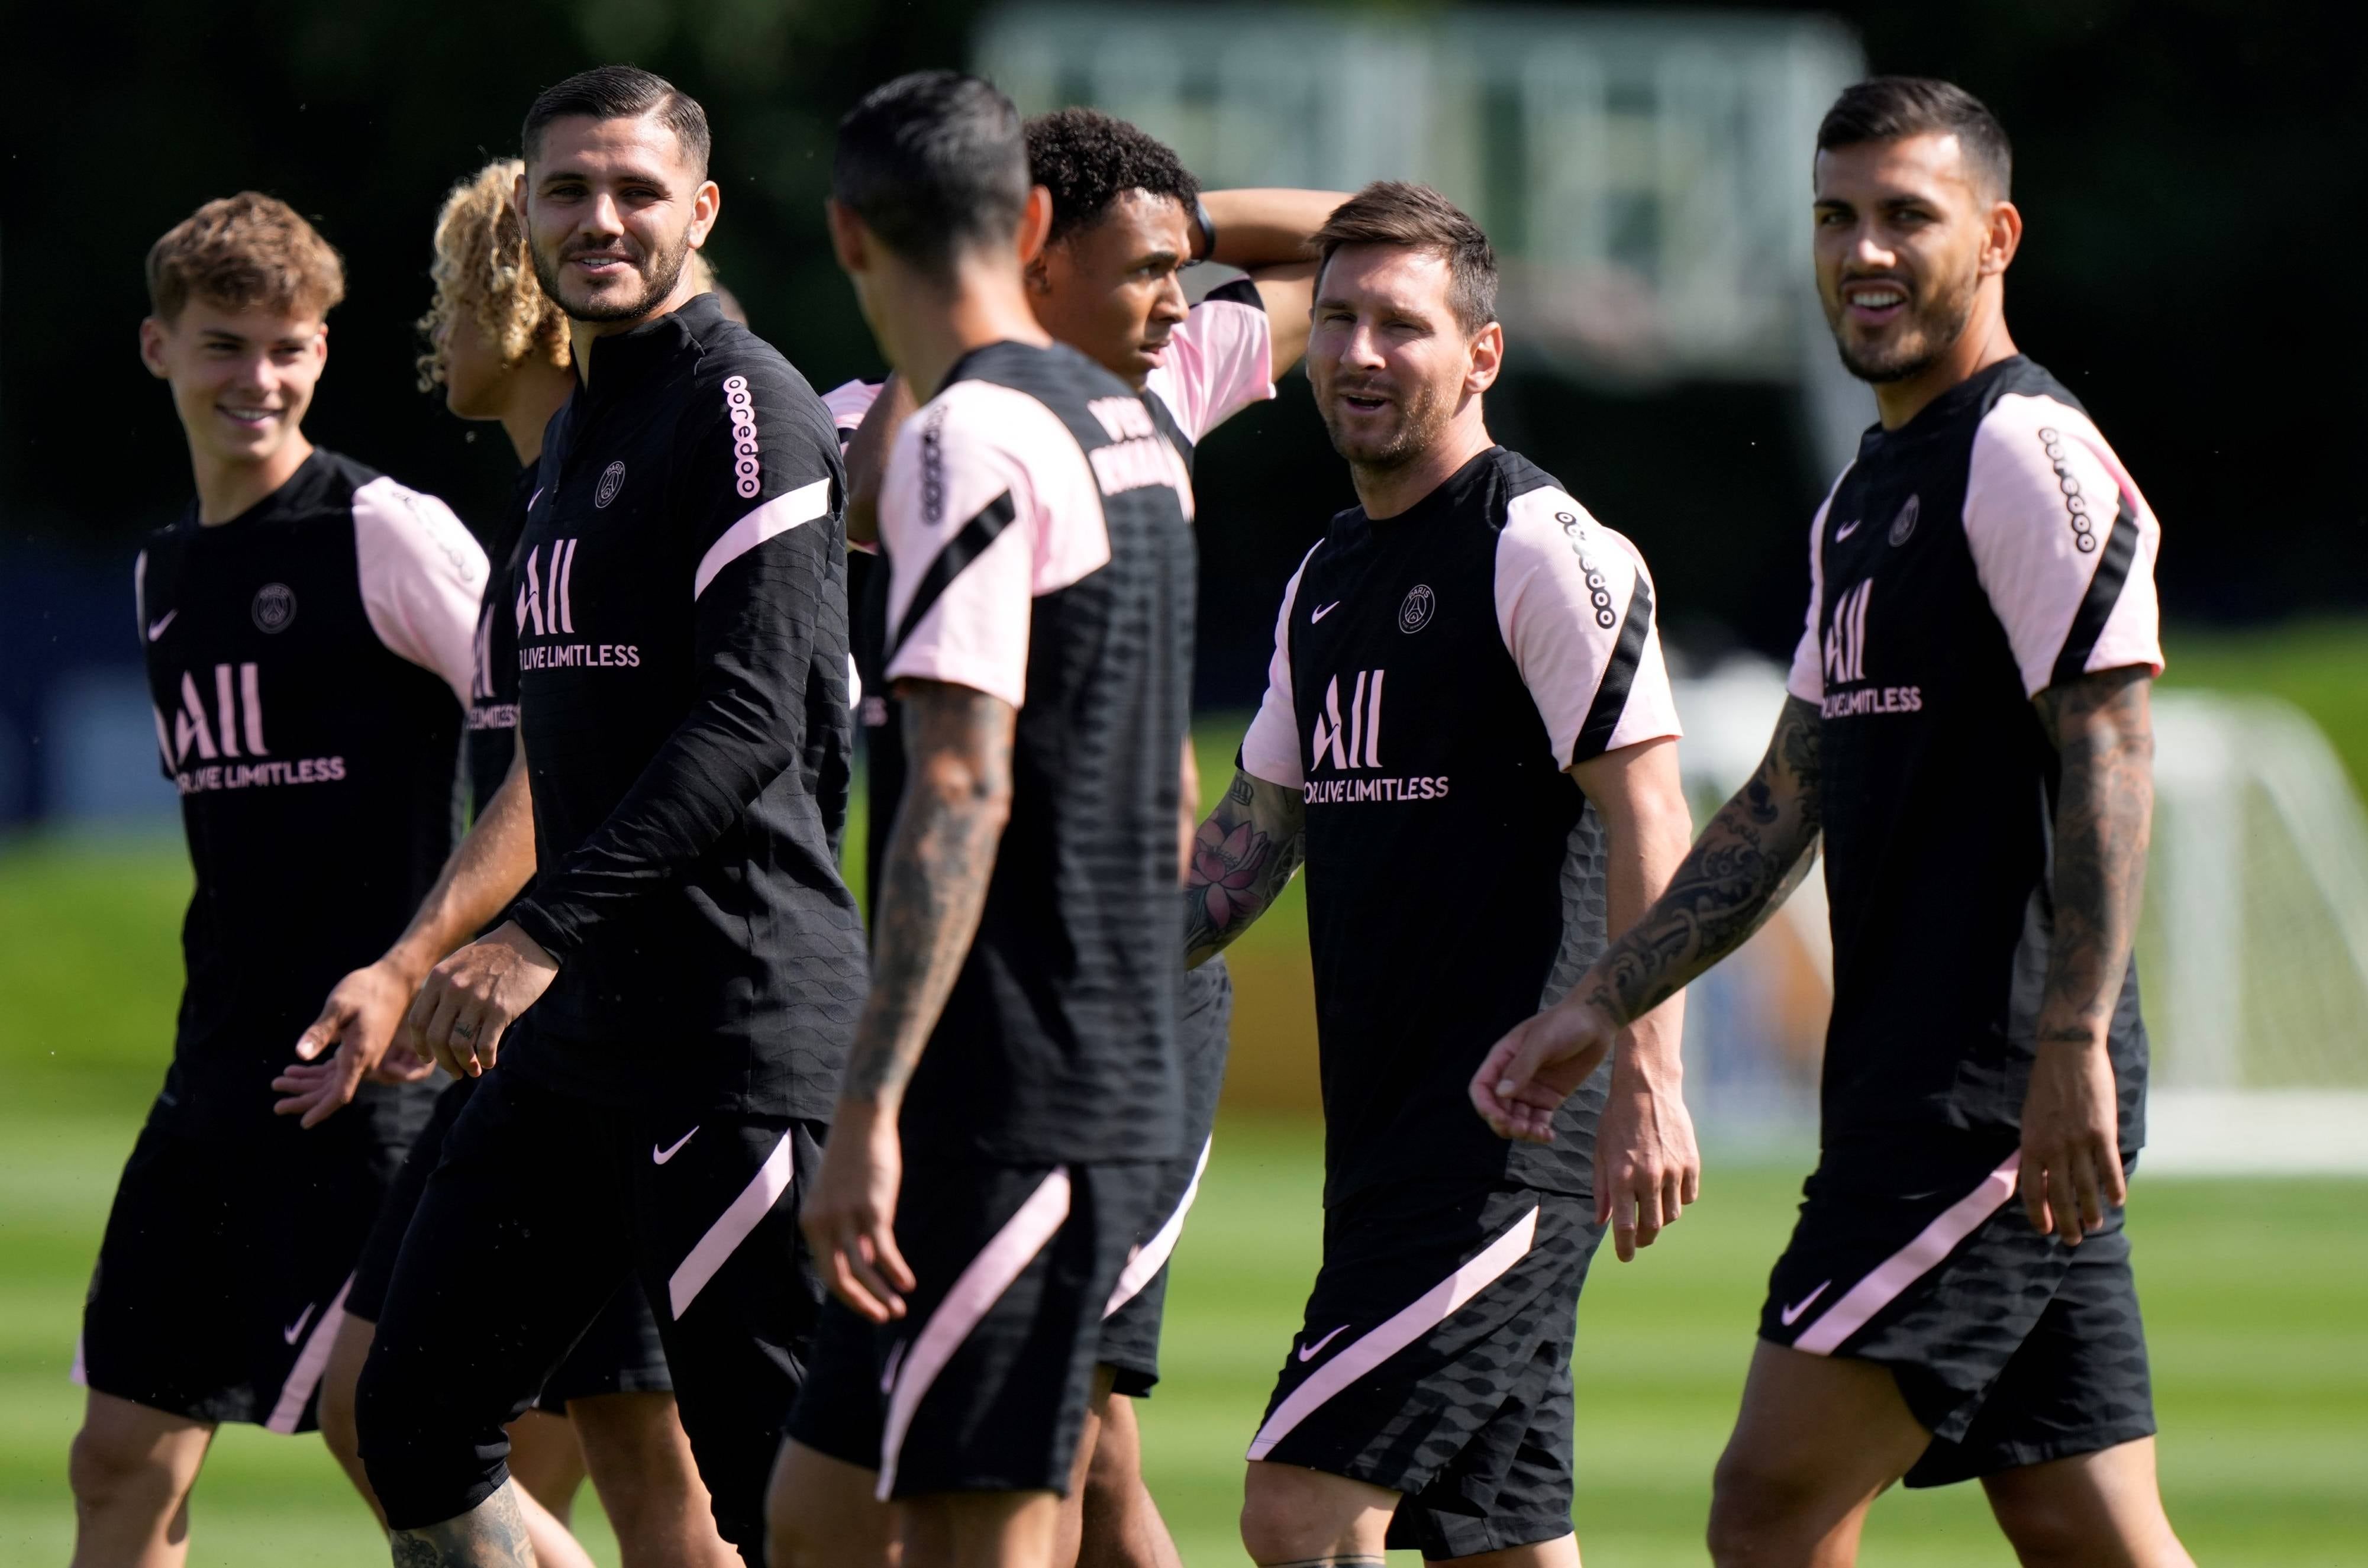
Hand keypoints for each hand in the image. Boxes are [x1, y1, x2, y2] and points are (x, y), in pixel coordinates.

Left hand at [273, 960, 426, 1127]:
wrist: (394, 980)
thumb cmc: (367, 989)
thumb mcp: (339, 1006)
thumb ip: (320, 1031)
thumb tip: (300, 1055)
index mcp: (359, 1055)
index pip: (340, 1094)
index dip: (321, 1110)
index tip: (303, 1123)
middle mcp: (362, 1061)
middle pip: (332, 1091)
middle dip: (304, 1100)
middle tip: (276, 1106)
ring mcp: (362, 1056)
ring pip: (331, 1080)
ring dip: (306, 1085)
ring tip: (278, 1084)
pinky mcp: (358, 1048)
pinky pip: (335, 1068)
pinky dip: (315, 1072)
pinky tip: (295, 1071)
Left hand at [405, 922, 555, 1078]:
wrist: (530, 939)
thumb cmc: (495, 954)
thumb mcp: (459, 963)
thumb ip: (444, 988)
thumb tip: (436, 1023)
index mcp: (438, 979)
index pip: (418, 1022)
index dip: (421, 1046)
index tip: (428, 1057)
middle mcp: (453, 990)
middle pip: (436, 1039)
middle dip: (443, 1062)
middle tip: (454, 1071)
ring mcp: (477, 1000)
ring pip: (459, 1046)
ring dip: (464, 1065)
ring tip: (474, 1070)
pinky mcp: (501, 1009)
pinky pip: (485, 1045)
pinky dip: (486, 1059)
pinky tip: (491, 1061)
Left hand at [801, 1100, 916, 1323]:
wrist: (861, 1119)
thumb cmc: (854, 1158)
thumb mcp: (841, 1197)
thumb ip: (848, 1230)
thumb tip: (867, 1263)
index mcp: (811, 1223)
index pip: (826, 1273)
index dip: (848, 1296)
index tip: (868, 1308)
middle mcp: (823, 1223)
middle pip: (839, 1279)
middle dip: (862, 1304)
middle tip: (882, 1319)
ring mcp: (846, 1216)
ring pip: (861, 1270)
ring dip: (880, 1295)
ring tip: (898, 1311)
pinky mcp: (871, 1207)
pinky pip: (882, 1250)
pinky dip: (894, 1272)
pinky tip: (908, 1283)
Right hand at [1470, 995, 1618, 1143]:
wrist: (1595, 1022)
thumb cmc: (1565, 1023)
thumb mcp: (1541, 1041)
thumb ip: (1522, 1067)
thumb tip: (1501, 1093)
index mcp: (1502, 1059)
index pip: (1482, 1087)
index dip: (1484, 1105)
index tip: (1498, 1118)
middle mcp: (1513, 1077)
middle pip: (1497, 1108)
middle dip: (1504, 1123)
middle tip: (1521, 1129)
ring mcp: (1531, 1089)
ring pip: (1516, 1118)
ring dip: (1522, 1131)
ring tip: (1538, 1133)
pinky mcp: (1549, 1098)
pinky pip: (1538, 1120)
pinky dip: (1539, 1132)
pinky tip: (1548, 1136)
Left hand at [1592, 1045, 1701, 1261]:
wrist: (1647, 1089)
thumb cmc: (1617, 1120)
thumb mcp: (1600, 1153)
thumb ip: (1601, 1189)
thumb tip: (1601, 1222)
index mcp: (1621, 1177)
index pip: (1625, 1227)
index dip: (1625, 1248)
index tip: (1625, 1258)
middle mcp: (1648, 1178)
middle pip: (1652, 1227)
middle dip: (1645, 1239)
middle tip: (1640, 1240)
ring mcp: (1673, 1171)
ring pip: (1672, 1214)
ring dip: (1661, 1218)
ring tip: (1651, 1209)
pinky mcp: (1691, 1163)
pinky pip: (1688, 1196)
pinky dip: (1678, 1199)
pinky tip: (1668, 1190)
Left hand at [2018, 1036, 2124, 1244]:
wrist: (2068, 1054)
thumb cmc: (2046, 1085)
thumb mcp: (2029, 1117)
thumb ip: (2034, 1145)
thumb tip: (2037, 1173)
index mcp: (2031, 1143)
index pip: (2031, 1189)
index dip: (2038, 1213)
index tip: (2045, 1229)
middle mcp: (2053, 1147)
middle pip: (2059, 1195)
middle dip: (2066, 1222)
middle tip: (2073, 1240)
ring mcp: (2078, 1141)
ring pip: (2086, 1187)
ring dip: (2091, 1211)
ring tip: (2095, 1225)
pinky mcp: (2102, 1133)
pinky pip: (2109, 1169)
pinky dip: (2114, 1188)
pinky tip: (2117, 1201)